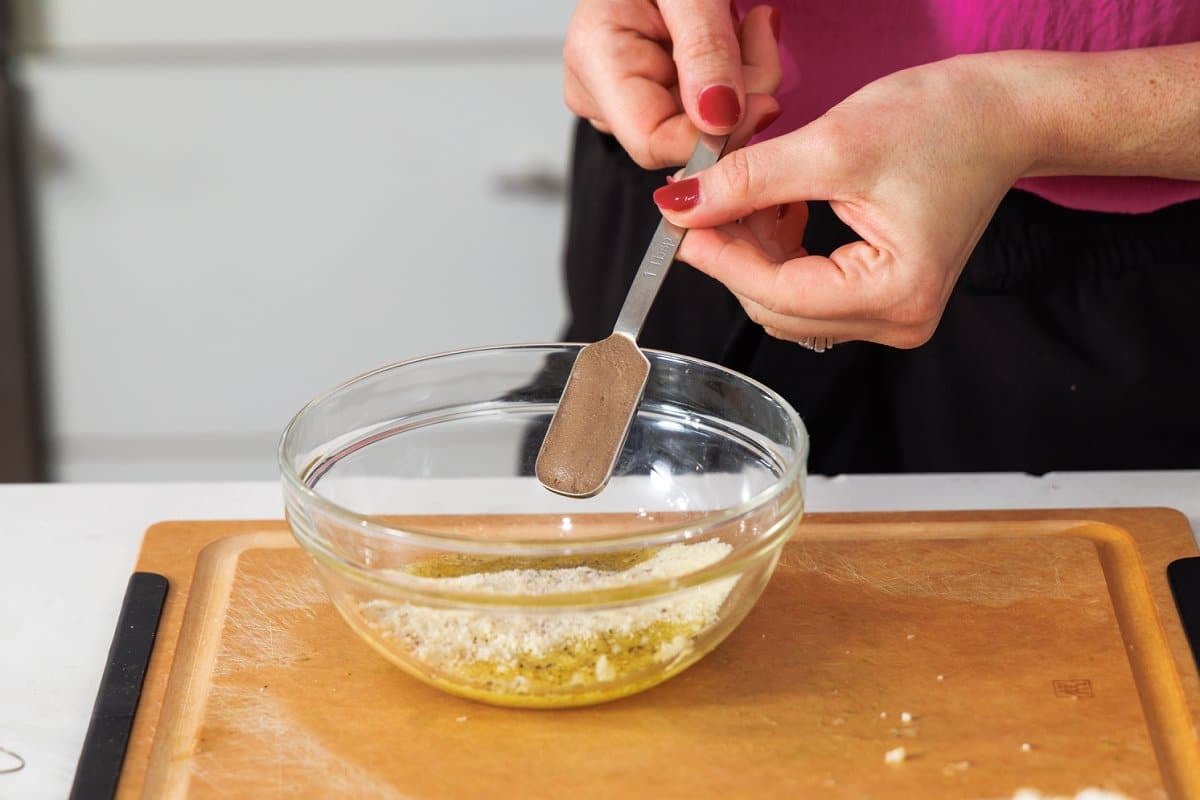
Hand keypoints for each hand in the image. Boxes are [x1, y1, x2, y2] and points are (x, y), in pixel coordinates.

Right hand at [563, 1, 783, 168]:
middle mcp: (601, 89)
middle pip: (681, 136)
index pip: (653, 142)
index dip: (711, 136)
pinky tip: (735, 39)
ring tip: (750, 27)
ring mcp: (622, 94)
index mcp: (596, 59)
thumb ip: (704, 49)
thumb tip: (718, 119)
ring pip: (699, 126)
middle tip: (762, 35)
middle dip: (737, 101)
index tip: (763, 100)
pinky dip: (734, 80)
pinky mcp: (650, 90)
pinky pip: (703, 109)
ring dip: (742, 85)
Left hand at [654, 55, 1035, 347]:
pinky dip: (780, 249)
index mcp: (895, 295)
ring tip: (748, 191)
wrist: (1004, 114)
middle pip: (776, 305)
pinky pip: (808, 288)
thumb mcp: (832, 146)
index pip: (776, 293)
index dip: (717, 256)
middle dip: (734, 252)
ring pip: (786, 299)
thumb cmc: (945, 121)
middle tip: (704, 197)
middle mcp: (897, 321)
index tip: (676, 219)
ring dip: (754, 249)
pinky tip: (777, 205)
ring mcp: (893, 315)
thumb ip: (748, 182)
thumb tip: (679, 208)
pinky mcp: (884, 297)